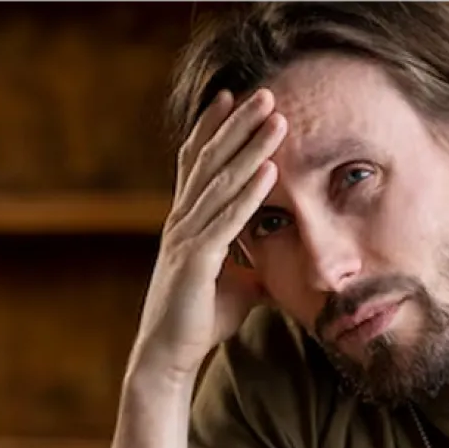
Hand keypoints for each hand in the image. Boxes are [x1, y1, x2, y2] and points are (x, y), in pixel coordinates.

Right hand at [127, 88, 287, 381]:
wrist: (170, 354)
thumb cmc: (199, 319)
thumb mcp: (235, 286)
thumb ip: (252, 267)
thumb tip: (278, 265)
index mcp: (187, 222)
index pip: (197, 165)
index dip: (213, 129)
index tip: (232, 98)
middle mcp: (182, 221)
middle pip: (211, 162)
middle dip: (238, 126)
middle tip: (263, 93)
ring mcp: (186, 238)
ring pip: (220, 184)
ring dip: (249, 149)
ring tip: (275, 118)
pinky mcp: (195, 260)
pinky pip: (227, 220)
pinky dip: (248, 194)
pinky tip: (268, 170)